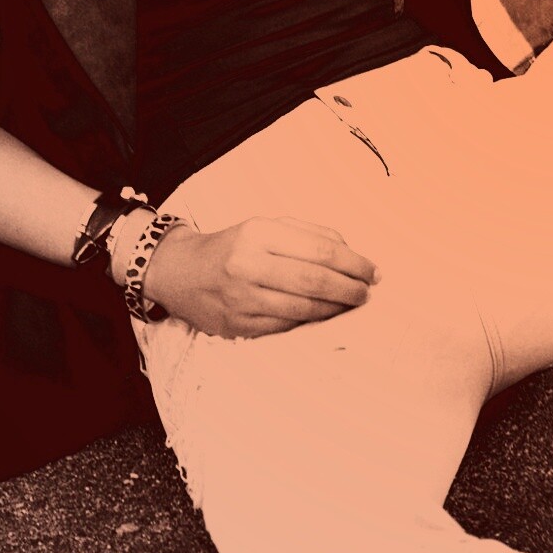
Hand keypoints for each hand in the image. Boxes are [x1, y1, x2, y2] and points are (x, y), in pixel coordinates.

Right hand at [125, 211, 378, 338]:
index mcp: (258, 233)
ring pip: (303, 308)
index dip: (354, 263)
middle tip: (367, 292)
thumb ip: (309, 234)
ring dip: (335, 309)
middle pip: (315, 280)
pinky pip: (285, 326)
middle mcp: (247, 264)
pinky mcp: (237, 325)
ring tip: (351, 304)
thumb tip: (350, 250)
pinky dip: (311, 322)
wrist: (179, 272)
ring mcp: (241, 298)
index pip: (320, 250)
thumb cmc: (233, 246)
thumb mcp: (266, 226)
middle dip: (350, 289)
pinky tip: (325, 316)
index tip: (373, 271)